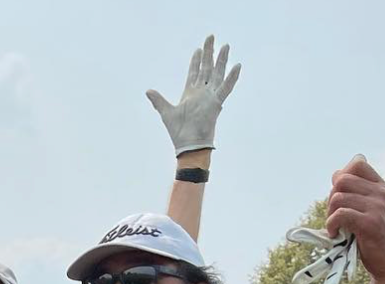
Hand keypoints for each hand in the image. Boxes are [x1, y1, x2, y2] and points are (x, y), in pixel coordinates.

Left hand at [146, 35, 239, 154]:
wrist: (188, 145)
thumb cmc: (179, 132)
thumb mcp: (166, 113)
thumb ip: (158, 100)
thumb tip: (148, 91)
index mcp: (190, 94)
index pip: (194, 72)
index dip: (196, 61)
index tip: (198, 49)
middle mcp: (202, 93)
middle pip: (206, 68)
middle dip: (209, 52)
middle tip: (211, 37)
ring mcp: (210, 97)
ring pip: (217, 74)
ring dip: (221, 60)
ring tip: (225, 46)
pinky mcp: (216, 103)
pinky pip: (226, 88)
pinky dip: (231, 78)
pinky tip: (237, 66)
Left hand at [325, 155, 384, 281]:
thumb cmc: (375, 239)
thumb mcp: (370, 211)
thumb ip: (357, 193)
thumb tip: (336, 173)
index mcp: (381, 187)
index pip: (358, 164)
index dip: (341, 177)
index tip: (340, 197)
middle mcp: (381, 193)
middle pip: (342, 180)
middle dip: (331, 198)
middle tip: (334, 217)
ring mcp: (377, 207)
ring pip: (338, 198)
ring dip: (329, 214)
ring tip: (334, 228)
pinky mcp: (370, 223)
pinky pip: (340, 214)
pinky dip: (331, 225)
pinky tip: (334, 235)